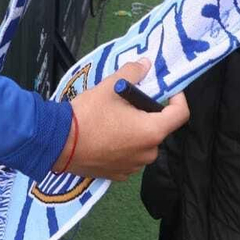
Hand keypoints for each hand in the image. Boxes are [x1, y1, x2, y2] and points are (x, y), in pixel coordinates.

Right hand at [55, 58, 190, 178]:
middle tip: (129, 102)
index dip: (178, 98)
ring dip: (136, 131)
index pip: (181, 114)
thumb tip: (146, 64)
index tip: (168, 90)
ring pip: (143, 143)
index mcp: (152, 131)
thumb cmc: (88, 114)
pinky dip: (124, 146)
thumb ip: (132, 73)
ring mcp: (133, 167)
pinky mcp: (119, 175)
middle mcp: (148, 153)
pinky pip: (130, 156)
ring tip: (114, 119)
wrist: (58, 143)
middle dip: (148, 114)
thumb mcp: (110, 87)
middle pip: (159, 128)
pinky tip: (106, 137)